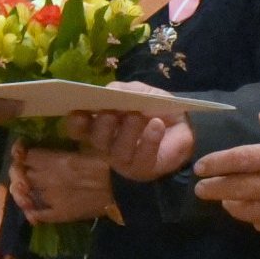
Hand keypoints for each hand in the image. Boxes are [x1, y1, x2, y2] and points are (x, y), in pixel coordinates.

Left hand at [9, 143, 113, 222]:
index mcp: (57, 160)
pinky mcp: (59, 214)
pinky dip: (31, 211)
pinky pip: (37, 214)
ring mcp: (52, 198)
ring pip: (25, 193)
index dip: (22, 152)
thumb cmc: (109, 164)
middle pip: (23, 172)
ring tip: (26, 187)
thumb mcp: (86, 145)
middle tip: (26, 168)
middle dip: (22, 169)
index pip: (27, 155)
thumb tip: (53, 137)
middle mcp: (49, 179)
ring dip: (24, 188)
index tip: (22, 149)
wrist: (122, 190)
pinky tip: (31, 208)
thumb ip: (66, 143)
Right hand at [65, 83, 193, 182]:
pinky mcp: (144, 169)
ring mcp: (125, 160)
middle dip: (102, 126)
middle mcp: (107, 146)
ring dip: (127, 131)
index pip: (79, 129)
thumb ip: (122, 89)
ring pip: (118, 151)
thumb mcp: (138, 91)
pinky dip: (150, 139)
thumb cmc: (153, 107)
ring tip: (137, 115)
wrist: (184, 124)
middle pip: (97, 141)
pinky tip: (156, 126)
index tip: (77, 112)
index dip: (75, 123)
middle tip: (111, 112)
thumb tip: (108, 91)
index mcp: (100, 126)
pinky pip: (143, 157)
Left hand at [193, 110, 259, 235]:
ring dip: (230, 206)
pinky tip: (251, 214)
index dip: (215, 164)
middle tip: (200, 190)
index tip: (199, 167)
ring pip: (246, 210)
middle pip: (234, 188)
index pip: (237, 160)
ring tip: (224, 202)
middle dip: (213, 189)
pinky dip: (254, 220)